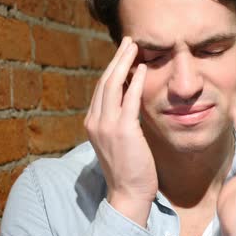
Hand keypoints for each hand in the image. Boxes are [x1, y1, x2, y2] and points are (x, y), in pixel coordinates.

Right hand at [84, 36, 156, 226]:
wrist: (128, 193)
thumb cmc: (129, 168)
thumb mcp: (118, 140)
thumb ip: (119, 120)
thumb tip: (131, 100)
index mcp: (92, 123)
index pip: (102, 89)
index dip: (113, 68)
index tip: (124, 54)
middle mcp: (95, 121)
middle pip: (105, 81)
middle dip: (117, 58)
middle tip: (128, 41)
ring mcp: (106, 126)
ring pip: (112, 85)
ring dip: (124, 62)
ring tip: (135, 46)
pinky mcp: (123, 131)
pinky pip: (128, 100)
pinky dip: (135, 81)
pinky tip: (142, 68)